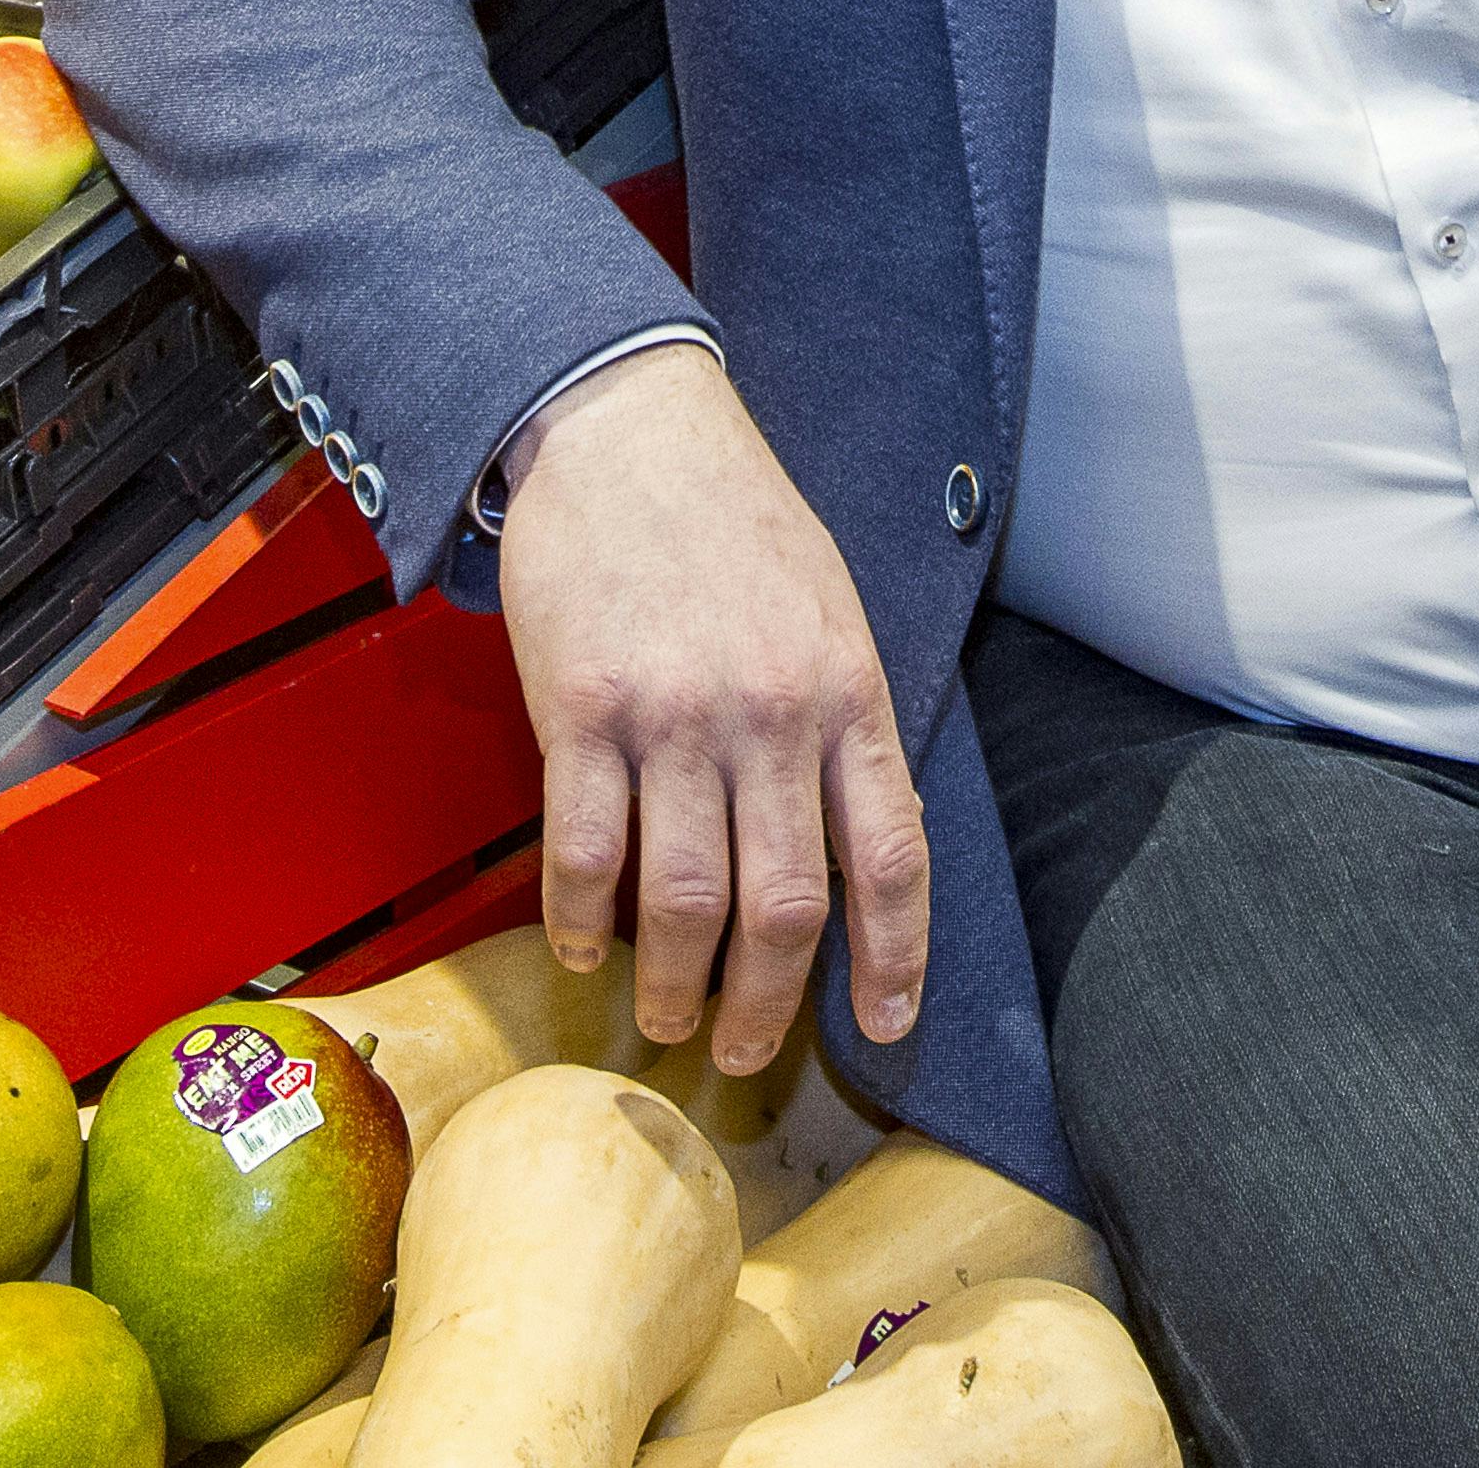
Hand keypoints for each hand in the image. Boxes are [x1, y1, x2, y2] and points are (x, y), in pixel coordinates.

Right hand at [493, 342, 932, 1073]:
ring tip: (668, 1019)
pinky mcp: (584, 707)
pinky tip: (583, 947)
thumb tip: (850, 850)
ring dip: (679, 983)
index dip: (896, 959)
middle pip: (785, 905)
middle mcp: (772, 713)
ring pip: (687, 897)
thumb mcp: (828, 612)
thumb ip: (842, 725)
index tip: (885, 1027)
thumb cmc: (736, 521)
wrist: (631, 426)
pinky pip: (587, 848)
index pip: (891, 857)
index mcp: (848, 692)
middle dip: (771, 1003)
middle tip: (750, 1051)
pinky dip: (583, 919)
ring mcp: (676, 714)